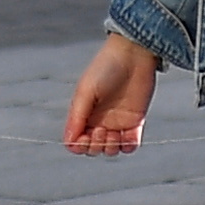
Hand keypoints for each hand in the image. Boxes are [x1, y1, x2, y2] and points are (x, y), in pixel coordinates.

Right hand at [59, 30, 160, 155]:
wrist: (133, 54)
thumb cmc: (106, 67)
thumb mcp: (86, 90)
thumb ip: (77, 117)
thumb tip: (69, 140)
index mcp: (84, 114)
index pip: (76, 141)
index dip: (79, 146)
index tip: (85, 137)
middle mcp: (99, 120)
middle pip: (93, 149)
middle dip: (95, 146)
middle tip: (101, 130)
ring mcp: (118, 122)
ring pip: (111, 150)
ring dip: (111, 148)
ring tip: (113, 134)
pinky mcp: (136, 122)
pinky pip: (131, 144)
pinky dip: (128, 147)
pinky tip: (126, 137)